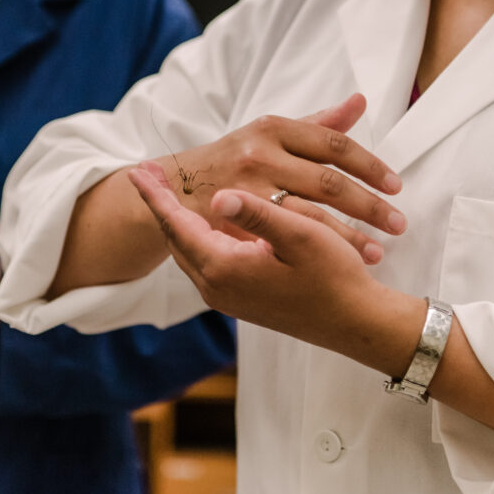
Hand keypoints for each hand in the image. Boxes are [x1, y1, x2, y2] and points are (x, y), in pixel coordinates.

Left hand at [128, 164, 401, 360]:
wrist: (355, 323)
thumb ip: (257, 214)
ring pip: (189, 251)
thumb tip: (218, 195)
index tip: (138, 169)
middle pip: (176, 238)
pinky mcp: (240, 300)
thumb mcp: (300, 235)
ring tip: (168, 193)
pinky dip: (197, 236)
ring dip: (177, 222)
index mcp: (225, 268)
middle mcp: (217, 287)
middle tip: (148, 174)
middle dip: (161, 206)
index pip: (177, 224)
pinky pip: (205, 262)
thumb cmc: (334, 278)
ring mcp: (227, 297)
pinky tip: (204, 220)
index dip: (157, 195)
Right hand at [150, 93, 404, 263]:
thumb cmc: (233, 160)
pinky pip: (285, 240)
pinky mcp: (235, 223)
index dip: (370, 165)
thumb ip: (317, 124)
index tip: (396, 185)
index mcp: (273, 128)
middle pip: (328, 182)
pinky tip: (342, 263)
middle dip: (370, 205)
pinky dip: (317, 252)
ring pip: (310, 216)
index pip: (334, 145)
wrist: (175, 187)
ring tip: (381, 251)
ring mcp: (246, 191)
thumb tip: (359, 102)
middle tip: (400, 223)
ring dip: (350, 236)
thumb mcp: (268, 134)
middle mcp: (260, 155)